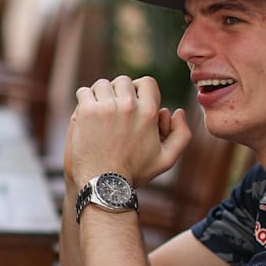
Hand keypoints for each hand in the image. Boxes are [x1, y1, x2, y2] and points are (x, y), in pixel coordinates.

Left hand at [67, 75, 191, 187]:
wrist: (103, 184)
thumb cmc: (133, 173)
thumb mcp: (166, 159)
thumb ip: (181, 135)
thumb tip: (177, 111)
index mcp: (149, 112)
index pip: (146, 82)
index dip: (138, 90)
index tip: (130, 103)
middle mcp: (128, 106)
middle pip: (122, 81)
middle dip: (117, 93)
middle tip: (112, 110)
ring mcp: (106, 107)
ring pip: (102, 85)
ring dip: (99, 95)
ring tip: (98, 112)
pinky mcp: (87, 112)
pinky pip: (84, 92)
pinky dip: (83, 100)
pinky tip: (85, 114)